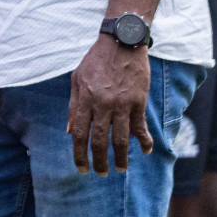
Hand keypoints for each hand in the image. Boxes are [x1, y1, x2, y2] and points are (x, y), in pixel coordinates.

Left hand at [67, 32, 151, 174]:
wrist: (121, 43)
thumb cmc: (95, 61)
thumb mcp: (77, 79)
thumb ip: (74, 106)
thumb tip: (70, 131)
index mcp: (85, 99)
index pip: (80, 134)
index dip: (80, 154)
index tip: (81, 168)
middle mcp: (103, 104)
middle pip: (100, 141)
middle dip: (99, 161)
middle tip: (101, 173)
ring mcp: (122, 104)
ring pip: (121, 138)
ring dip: (122, 157)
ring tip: (121, 168)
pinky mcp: (139, 101)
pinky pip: (141, 126)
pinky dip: (145, 141)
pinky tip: (145, 150)